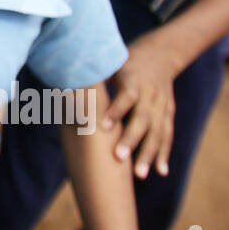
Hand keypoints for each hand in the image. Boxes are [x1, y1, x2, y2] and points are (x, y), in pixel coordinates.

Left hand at [101, 31, 179, 178]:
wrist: (161, 55)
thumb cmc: (124, 63)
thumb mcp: (110, 64)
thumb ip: (91, 74)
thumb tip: (60, 79)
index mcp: (133, 79)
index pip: (127, 96)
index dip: (117, 111)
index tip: (103, 126)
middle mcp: (150, 93)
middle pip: (143, 119)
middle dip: (132, 139)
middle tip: (118, 157)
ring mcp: (162, 105)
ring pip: (158, 132)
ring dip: (149, 154)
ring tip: (139, 174)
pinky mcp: (168, 114)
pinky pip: (167, 136)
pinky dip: (163, 154)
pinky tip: (161, 172)